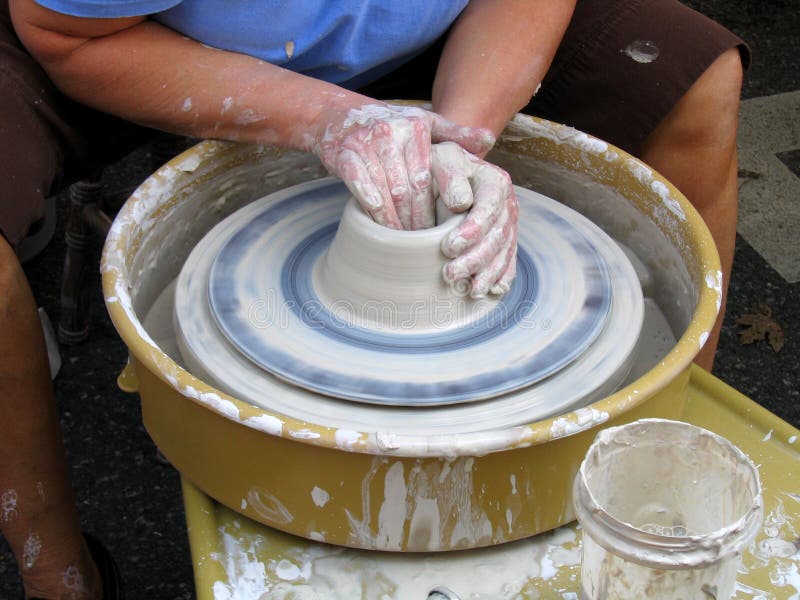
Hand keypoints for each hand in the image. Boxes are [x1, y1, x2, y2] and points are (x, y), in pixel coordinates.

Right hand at [311, 103, 494, 229]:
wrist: (337, 116)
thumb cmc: (390, 125)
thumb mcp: (424, 123)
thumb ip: (456, 134)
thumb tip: (490, 140)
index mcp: (415, 127)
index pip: (428, 176)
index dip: (432, 206)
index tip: (438, 228)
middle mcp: (391, 132)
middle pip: (408, 189)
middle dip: (415, 219)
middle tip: (421, 243)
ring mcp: (365, 144)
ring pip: (386, 193)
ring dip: (395, 222)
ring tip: (403, 242)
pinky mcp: (344, 155)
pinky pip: (360, 188)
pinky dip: (372, 210)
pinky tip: (379, 227)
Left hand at [432, 142, 517, 297]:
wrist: (447, 172)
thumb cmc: (441, 166)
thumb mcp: (442, 159)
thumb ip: (450, 175)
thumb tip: (461, 203)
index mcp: (495, 182)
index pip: (488, 209)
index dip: (471, 231)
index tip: (448, 247)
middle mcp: (507, 204)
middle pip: (497, 236)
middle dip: (475, 259)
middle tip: (450, 274)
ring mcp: (508, 224)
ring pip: (504, 253)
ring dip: (488, 274)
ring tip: (469, 290)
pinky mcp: (504, 240)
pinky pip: (509, 261)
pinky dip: (502, 277)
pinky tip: (493, 291)